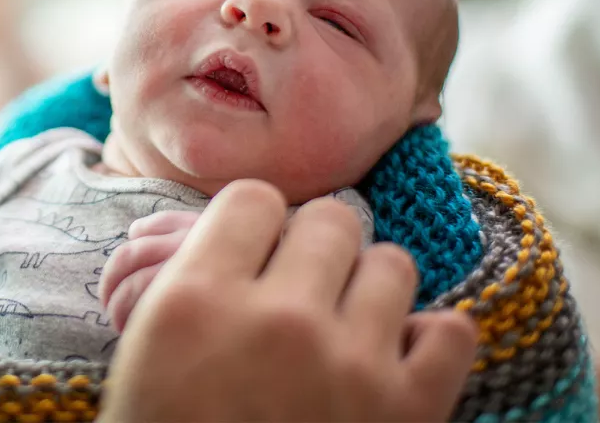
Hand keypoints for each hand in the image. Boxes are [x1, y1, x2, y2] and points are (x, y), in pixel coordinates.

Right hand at [99, 180, 476, 422]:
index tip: (255, 252)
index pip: (255, 197)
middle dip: (314, 250)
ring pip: (392, 264)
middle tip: (299, 292)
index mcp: (198, 300)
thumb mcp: (148, 353)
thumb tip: (235, 219)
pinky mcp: (406, 414)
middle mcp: (278, 321)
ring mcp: (348, 366)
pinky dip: (429, 342)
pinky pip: (451, 332)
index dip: (255, 224)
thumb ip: (192, 274)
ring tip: (345, 329)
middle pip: (331, 219)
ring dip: (369, 291)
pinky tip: (397, 360)